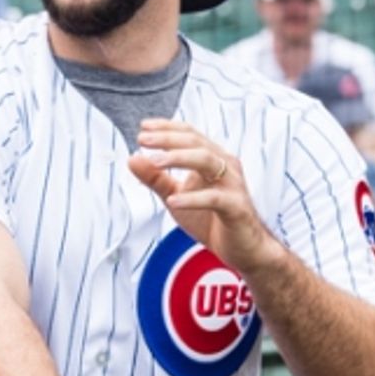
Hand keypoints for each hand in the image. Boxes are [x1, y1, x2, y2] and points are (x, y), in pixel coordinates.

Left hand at [129, 119, 284, 276]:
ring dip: (179, 158)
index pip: (189, 134)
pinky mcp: (237, 207)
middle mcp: (225, 166)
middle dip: (168, 139)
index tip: (144, 127)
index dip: (167, 128)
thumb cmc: (211, 219)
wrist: (242, 248)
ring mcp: (232, 185)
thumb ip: (156, 178)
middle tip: (144, 139)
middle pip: (196, 142)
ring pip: (207, 161)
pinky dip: (193, 198)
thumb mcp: (175, 196)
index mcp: (212, 159)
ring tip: (155, 161)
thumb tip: (132, 158)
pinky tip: (173, 201)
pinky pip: (215, 198)